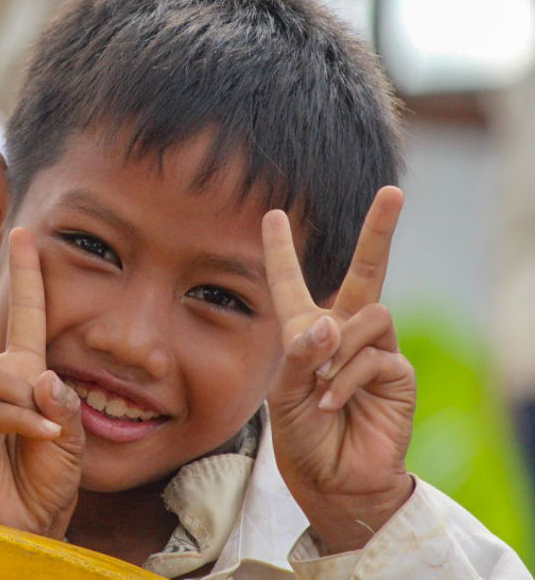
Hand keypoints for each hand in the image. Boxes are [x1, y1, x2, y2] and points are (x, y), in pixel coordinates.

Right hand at [0, 228, 83, 537]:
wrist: (32, 520)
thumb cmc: (50, 473)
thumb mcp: (71, 429)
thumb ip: (60, 399)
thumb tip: (39, 375)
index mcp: (19, 370)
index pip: (22, 313)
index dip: (25, 274)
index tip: (24, 234)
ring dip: (23, 393)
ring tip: (43, 425)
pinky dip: (23, 418)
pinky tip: (41, 435)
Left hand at [262, 186, 415, 554]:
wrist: (332, 478)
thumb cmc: (301, 433)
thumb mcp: (284, 391)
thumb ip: (300, 353)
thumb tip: (333, 322)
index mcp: (306, 329)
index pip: (292, 281)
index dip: (281, 249)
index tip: (273, 214)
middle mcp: (343, 331)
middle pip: (367, 269)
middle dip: (379, 230)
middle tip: (393, 192)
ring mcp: (373, 349)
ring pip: (369, 313)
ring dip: (340, 346)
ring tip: (322, 382)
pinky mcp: (397, 372)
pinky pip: (374, 354)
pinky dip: (346, 376)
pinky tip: (333, 400)